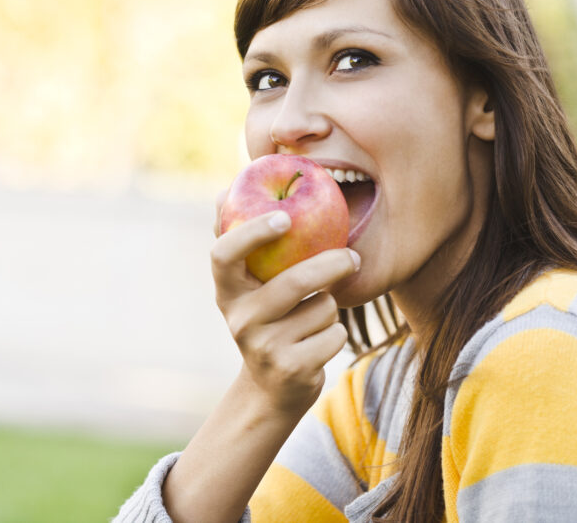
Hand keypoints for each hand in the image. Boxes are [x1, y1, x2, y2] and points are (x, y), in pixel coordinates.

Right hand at [211, 198, 359, 415]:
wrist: (271, 387)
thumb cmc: (267, 317)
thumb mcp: (248, 285)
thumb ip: (243, 240)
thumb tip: (226, 188)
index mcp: (226, 289)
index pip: (225, 253)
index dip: (253, 232)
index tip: (286, 217)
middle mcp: (239, 318)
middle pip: (292, 282)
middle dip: (329, 264)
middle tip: (352, 256)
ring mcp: (263, 347)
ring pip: (322, 308)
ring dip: (330, 308)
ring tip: (315, 316)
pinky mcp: (291, 369)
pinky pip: (334, 336)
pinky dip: (336, 334)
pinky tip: (318, 343)